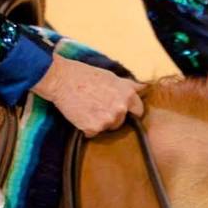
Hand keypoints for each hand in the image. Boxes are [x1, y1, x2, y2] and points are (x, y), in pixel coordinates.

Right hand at [31, 53, 145, 137]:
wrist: (62, 79)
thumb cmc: (86, 75)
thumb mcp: (112, 77)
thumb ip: (129, 86)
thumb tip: (144, 87)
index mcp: (128, 95)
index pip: (139, 111)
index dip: (130, 111)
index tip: (122, 110)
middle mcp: (120, 109)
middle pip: (121, 122)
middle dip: (112, 117)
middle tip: (98, 106)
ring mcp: (107, 120)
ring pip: (107, 128)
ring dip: (99, 122)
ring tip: (88, 108)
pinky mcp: (93, 128)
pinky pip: (92, 133)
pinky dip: (86, 127)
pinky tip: (80, 114)